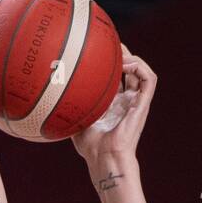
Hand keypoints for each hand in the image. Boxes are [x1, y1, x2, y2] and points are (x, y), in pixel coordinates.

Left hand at [72, 46, 155, 166]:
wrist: (104, 159)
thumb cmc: (90, 147)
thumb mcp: (75, 120)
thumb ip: (69, 106)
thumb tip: (51, 91)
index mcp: (113, 104)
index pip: (116, 77)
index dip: (111, 61)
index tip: (99, 49)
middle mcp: (126, 101)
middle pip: (130, 69)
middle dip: (123, 53)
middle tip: (110, 43)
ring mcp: (136, 102)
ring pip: (142, 71)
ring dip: (133, 58)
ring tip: (120, 54)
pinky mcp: (143, 104)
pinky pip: (150, 79)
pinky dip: (141, 66)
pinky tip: (126, 63)